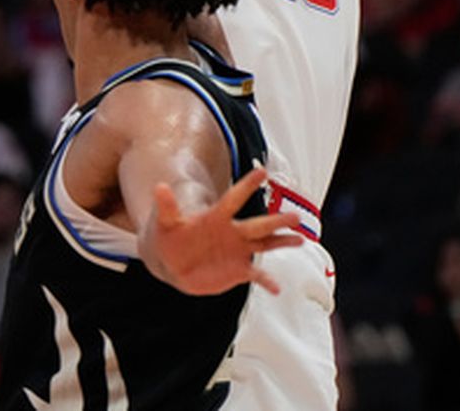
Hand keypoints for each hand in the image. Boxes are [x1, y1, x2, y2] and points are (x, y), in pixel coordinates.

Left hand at [148, 166, 303, 295]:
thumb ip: (167, 206)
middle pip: (258, 224)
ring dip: (281, 242)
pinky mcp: (238, 270)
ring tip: (300, 239)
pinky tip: (277, 288)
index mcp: (217, 217)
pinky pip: (256, 275)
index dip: (247, 185)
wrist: (173, 263)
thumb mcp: (166, 222)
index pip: (234, 198)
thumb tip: (159, 187)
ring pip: (265, 244)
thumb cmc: (170, 237)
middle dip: (276, 221)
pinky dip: (267, 281)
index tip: (262, 172)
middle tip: (295, 217)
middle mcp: (232, 231)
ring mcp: (238, 251)